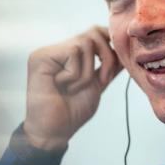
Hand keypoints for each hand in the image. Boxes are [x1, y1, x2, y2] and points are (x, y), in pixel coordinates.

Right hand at [24, 26, 122, 149]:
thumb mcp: (96, 85)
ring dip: (88, 71)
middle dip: (106, 56)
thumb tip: (124, 52)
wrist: (54, 132)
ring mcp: (47, 52)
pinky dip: (75, 74)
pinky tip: (62, 86)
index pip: (95, 33)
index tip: (115, 67)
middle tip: (103, 79)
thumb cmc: (71, 112)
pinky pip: (73, 52)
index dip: (110, 45)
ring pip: (85, 42)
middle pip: (94, 31)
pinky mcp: (41, 57)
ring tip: (74, 88)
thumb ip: (108, 68)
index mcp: (68, 55)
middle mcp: (57, 50)